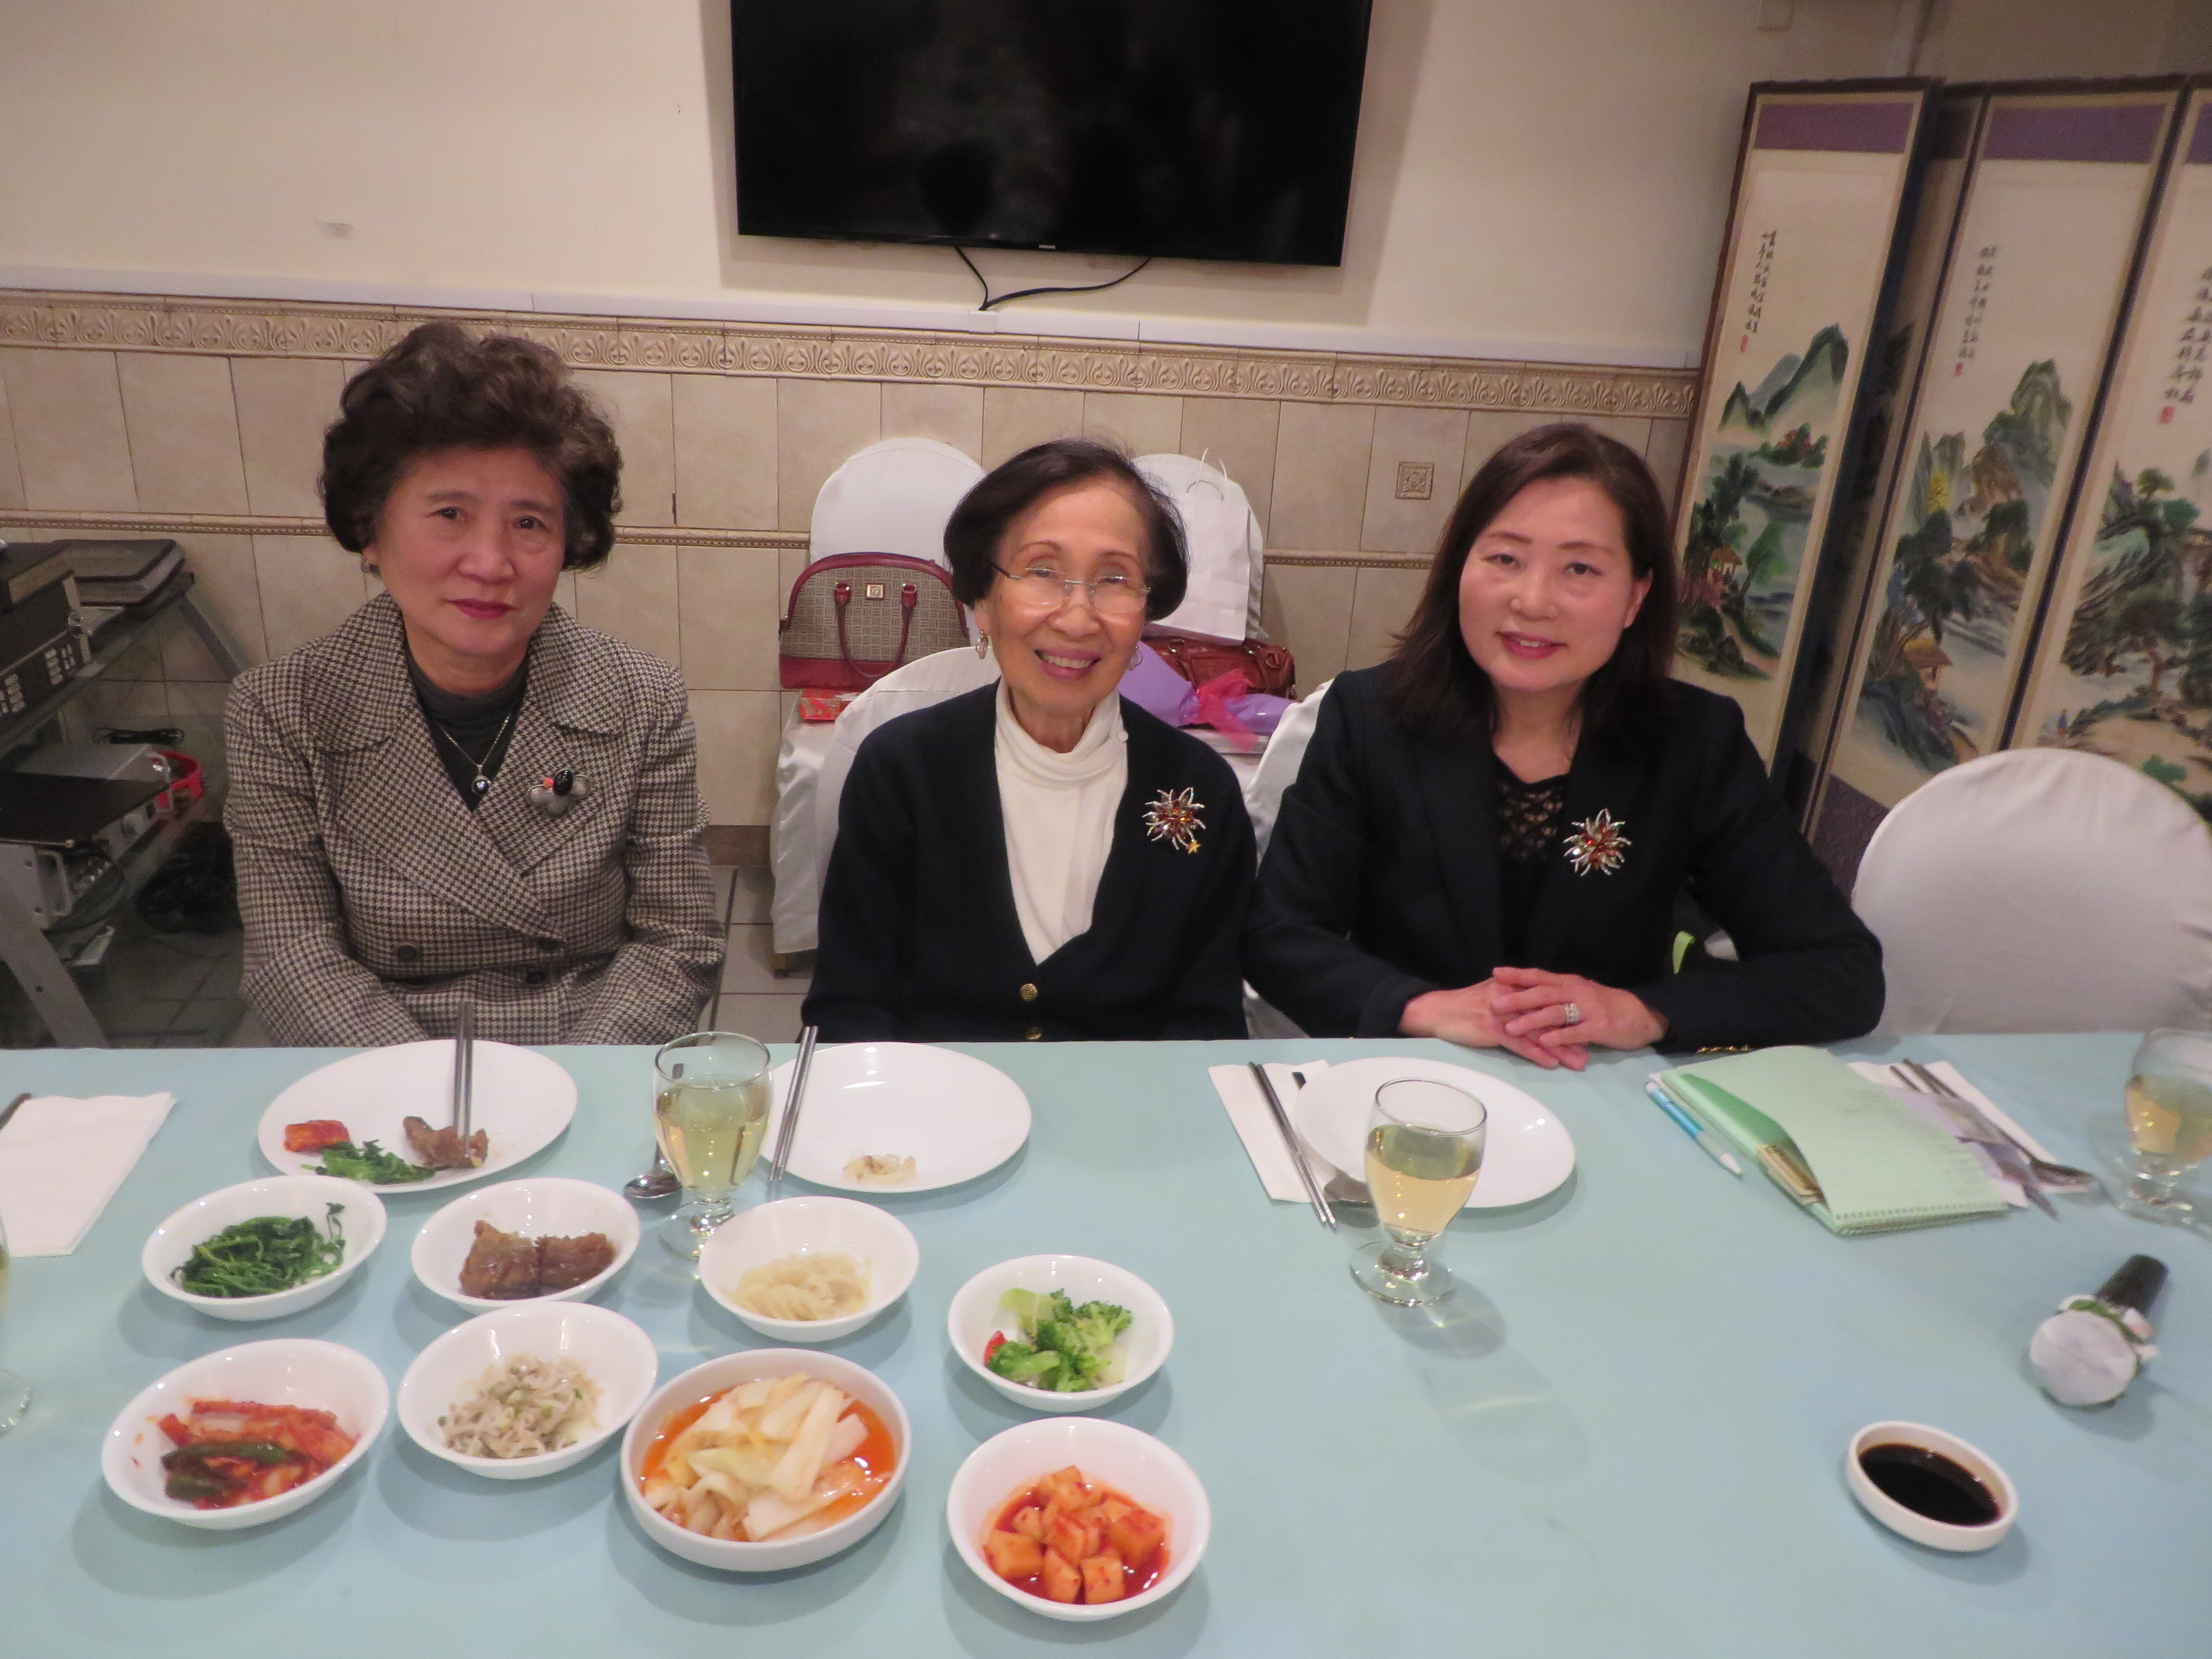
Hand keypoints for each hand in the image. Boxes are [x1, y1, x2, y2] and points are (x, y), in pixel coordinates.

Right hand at [1399, 979, 1573, 1068]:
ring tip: (1578, 1062)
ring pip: (1538, 1032)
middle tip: (1590, 1050)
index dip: (1568, 1016)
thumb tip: (1533, 1006)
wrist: (1436, 1011)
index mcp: (1513, 986)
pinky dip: (1537, 1053)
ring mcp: (1503, 1012)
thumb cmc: (1463, 1005)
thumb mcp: (1491, 995)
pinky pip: (1519, 1043)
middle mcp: (1512, 997)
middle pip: (1548, 1017)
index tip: (1586, 1030)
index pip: (1547, 1002)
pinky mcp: (1492, 1027)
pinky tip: (1551, 1063)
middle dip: (1571, 1035)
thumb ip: (1513, 998)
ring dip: (1560, 1048)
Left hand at [1488, 965, 1667, 1067]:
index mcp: (1571, 984)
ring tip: (1511, 1028)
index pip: (1541, 976)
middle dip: (1517, 998)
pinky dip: (1559, 1036)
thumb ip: (1559, 997)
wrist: (1644, 1015)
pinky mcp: (1600, 1027)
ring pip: (1556, 1013)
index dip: (1518, 975)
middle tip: (1494, 1003)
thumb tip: (1529, 996)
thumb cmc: (1608, 1006)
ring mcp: (1589, 1009)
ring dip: (1531, 1020)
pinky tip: (1543, 1041)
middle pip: (1543, 993)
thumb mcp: (1582, 996)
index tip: (1495, 973)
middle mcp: (1578, 992)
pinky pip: (1576, 1031)